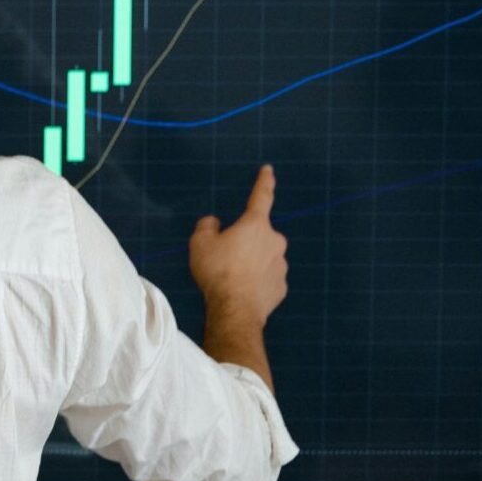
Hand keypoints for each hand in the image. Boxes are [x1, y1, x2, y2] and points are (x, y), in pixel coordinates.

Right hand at [189, 164, 288, 326]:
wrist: (235, 310)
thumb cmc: (218, 271)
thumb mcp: (200, 243)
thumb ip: (207, 227)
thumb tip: (214, 223)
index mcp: (255, 225)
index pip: (261, 197)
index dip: (263, 182)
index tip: (268, 170)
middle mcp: (274, 241)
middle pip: (258, 234)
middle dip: (245, 241)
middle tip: (226, 256)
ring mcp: (280, 265)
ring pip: (263, 257)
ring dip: (250, 262)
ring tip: (230, 278)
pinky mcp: (281, 287)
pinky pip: (266, 278)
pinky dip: (256, 282)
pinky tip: (241, 291)